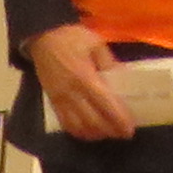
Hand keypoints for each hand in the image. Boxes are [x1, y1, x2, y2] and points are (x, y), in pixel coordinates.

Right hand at [29, 23, 139, 143]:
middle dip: (110, 131)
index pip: (105, 104)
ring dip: (95, 134)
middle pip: (92, 121)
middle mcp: (72, 92)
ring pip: (79, 126)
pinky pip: (66, 124)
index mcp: (84, 77)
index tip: (129, 129)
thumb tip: (123, 79)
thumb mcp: (95, 43)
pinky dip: (79, 132)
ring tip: (109, 133)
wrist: (43, 38)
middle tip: (123, 133)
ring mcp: (60, 99)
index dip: (118, 120)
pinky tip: (90, 132)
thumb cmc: (72, 38)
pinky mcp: (53, 102)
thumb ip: (109, 63)